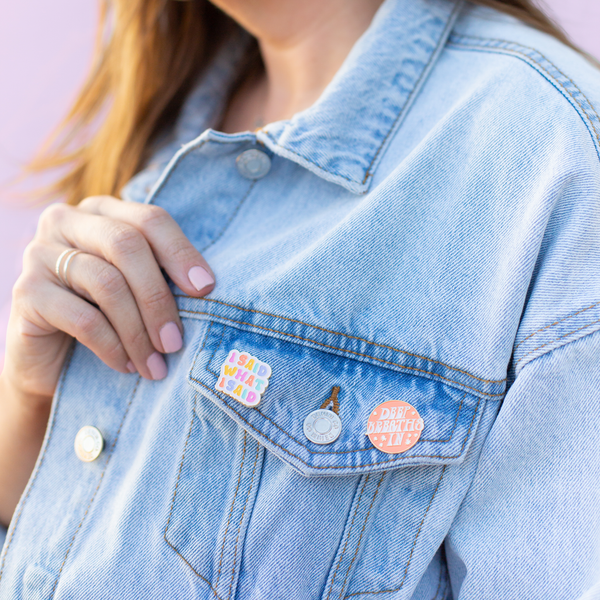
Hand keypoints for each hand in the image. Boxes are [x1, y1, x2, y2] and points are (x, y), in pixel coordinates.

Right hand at [2, 195, 214, 404]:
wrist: (52, 359)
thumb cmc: (108, 316)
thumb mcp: (137, 288)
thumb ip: (162, 274)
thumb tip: (206, 284)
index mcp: (102, 211)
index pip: (149, 219)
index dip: (181, 252)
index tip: (206, 288)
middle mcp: (66, 221)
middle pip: (127, 246)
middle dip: (159, 297)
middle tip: (176, 341)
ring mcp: (39, 253)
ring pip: (107, 283)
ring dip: (139, 332)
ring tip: (156, 364)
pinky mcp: (25, 292)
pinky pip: (82, 318)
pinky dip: (113, 346)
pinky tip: (127, 365)